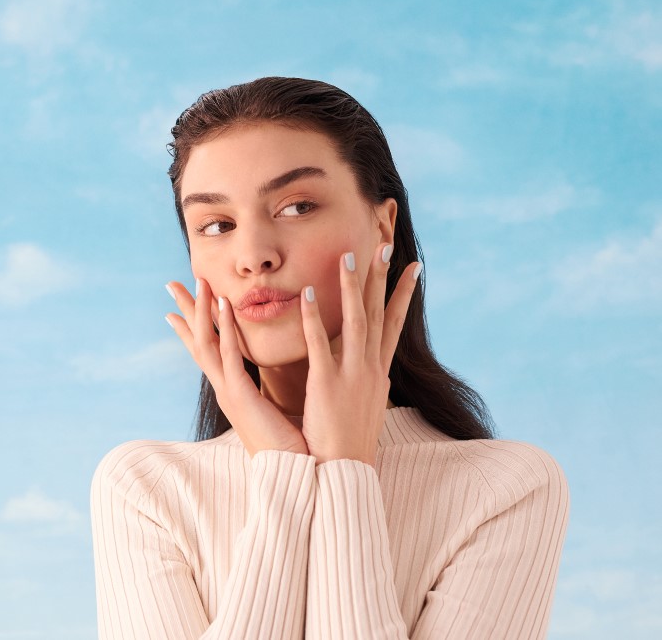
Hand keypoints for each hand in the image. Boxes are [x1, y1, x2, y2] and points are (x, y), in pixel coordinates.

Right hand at [165, 278, 308, 458]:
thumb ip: (273, 389)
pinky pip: (228, 356)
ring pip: (207, 343)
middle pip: (197, 341)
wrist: (295, 475)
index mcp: (234, 391)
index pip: (208, 350)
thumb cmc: (292, 445)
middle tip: (172, 284)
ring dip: (203, 311)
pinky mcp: (240, 397)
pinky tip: (223, 305)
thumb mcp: (276, 409)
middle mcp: (225, 389)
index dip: (193, 325)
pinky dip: (224, 329)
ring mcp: (229, 392)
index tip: (178, 306)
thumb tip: (280, 375)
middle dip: (186, 311)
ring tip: (200, 283)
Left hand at [299, 244, 420, 464]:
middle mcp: (370, 369)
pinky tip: (306, 294)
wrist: (344, 474)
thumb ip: (365, 386)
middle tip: (385, 244)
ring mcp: (351, 375)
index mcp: (378, 373)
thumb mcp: (363, 409)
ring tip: (348, 257)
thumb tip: (373, 375)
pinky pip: (319, 344)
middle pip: (378, 314)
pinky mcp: (326, 385)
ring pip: (354, 321)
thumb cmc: (349, 445)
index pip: (393, 325)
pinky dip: (313, 317)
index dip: (402, 295)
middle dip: (382, 278)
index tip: (413, 268)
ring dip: (351, 287)